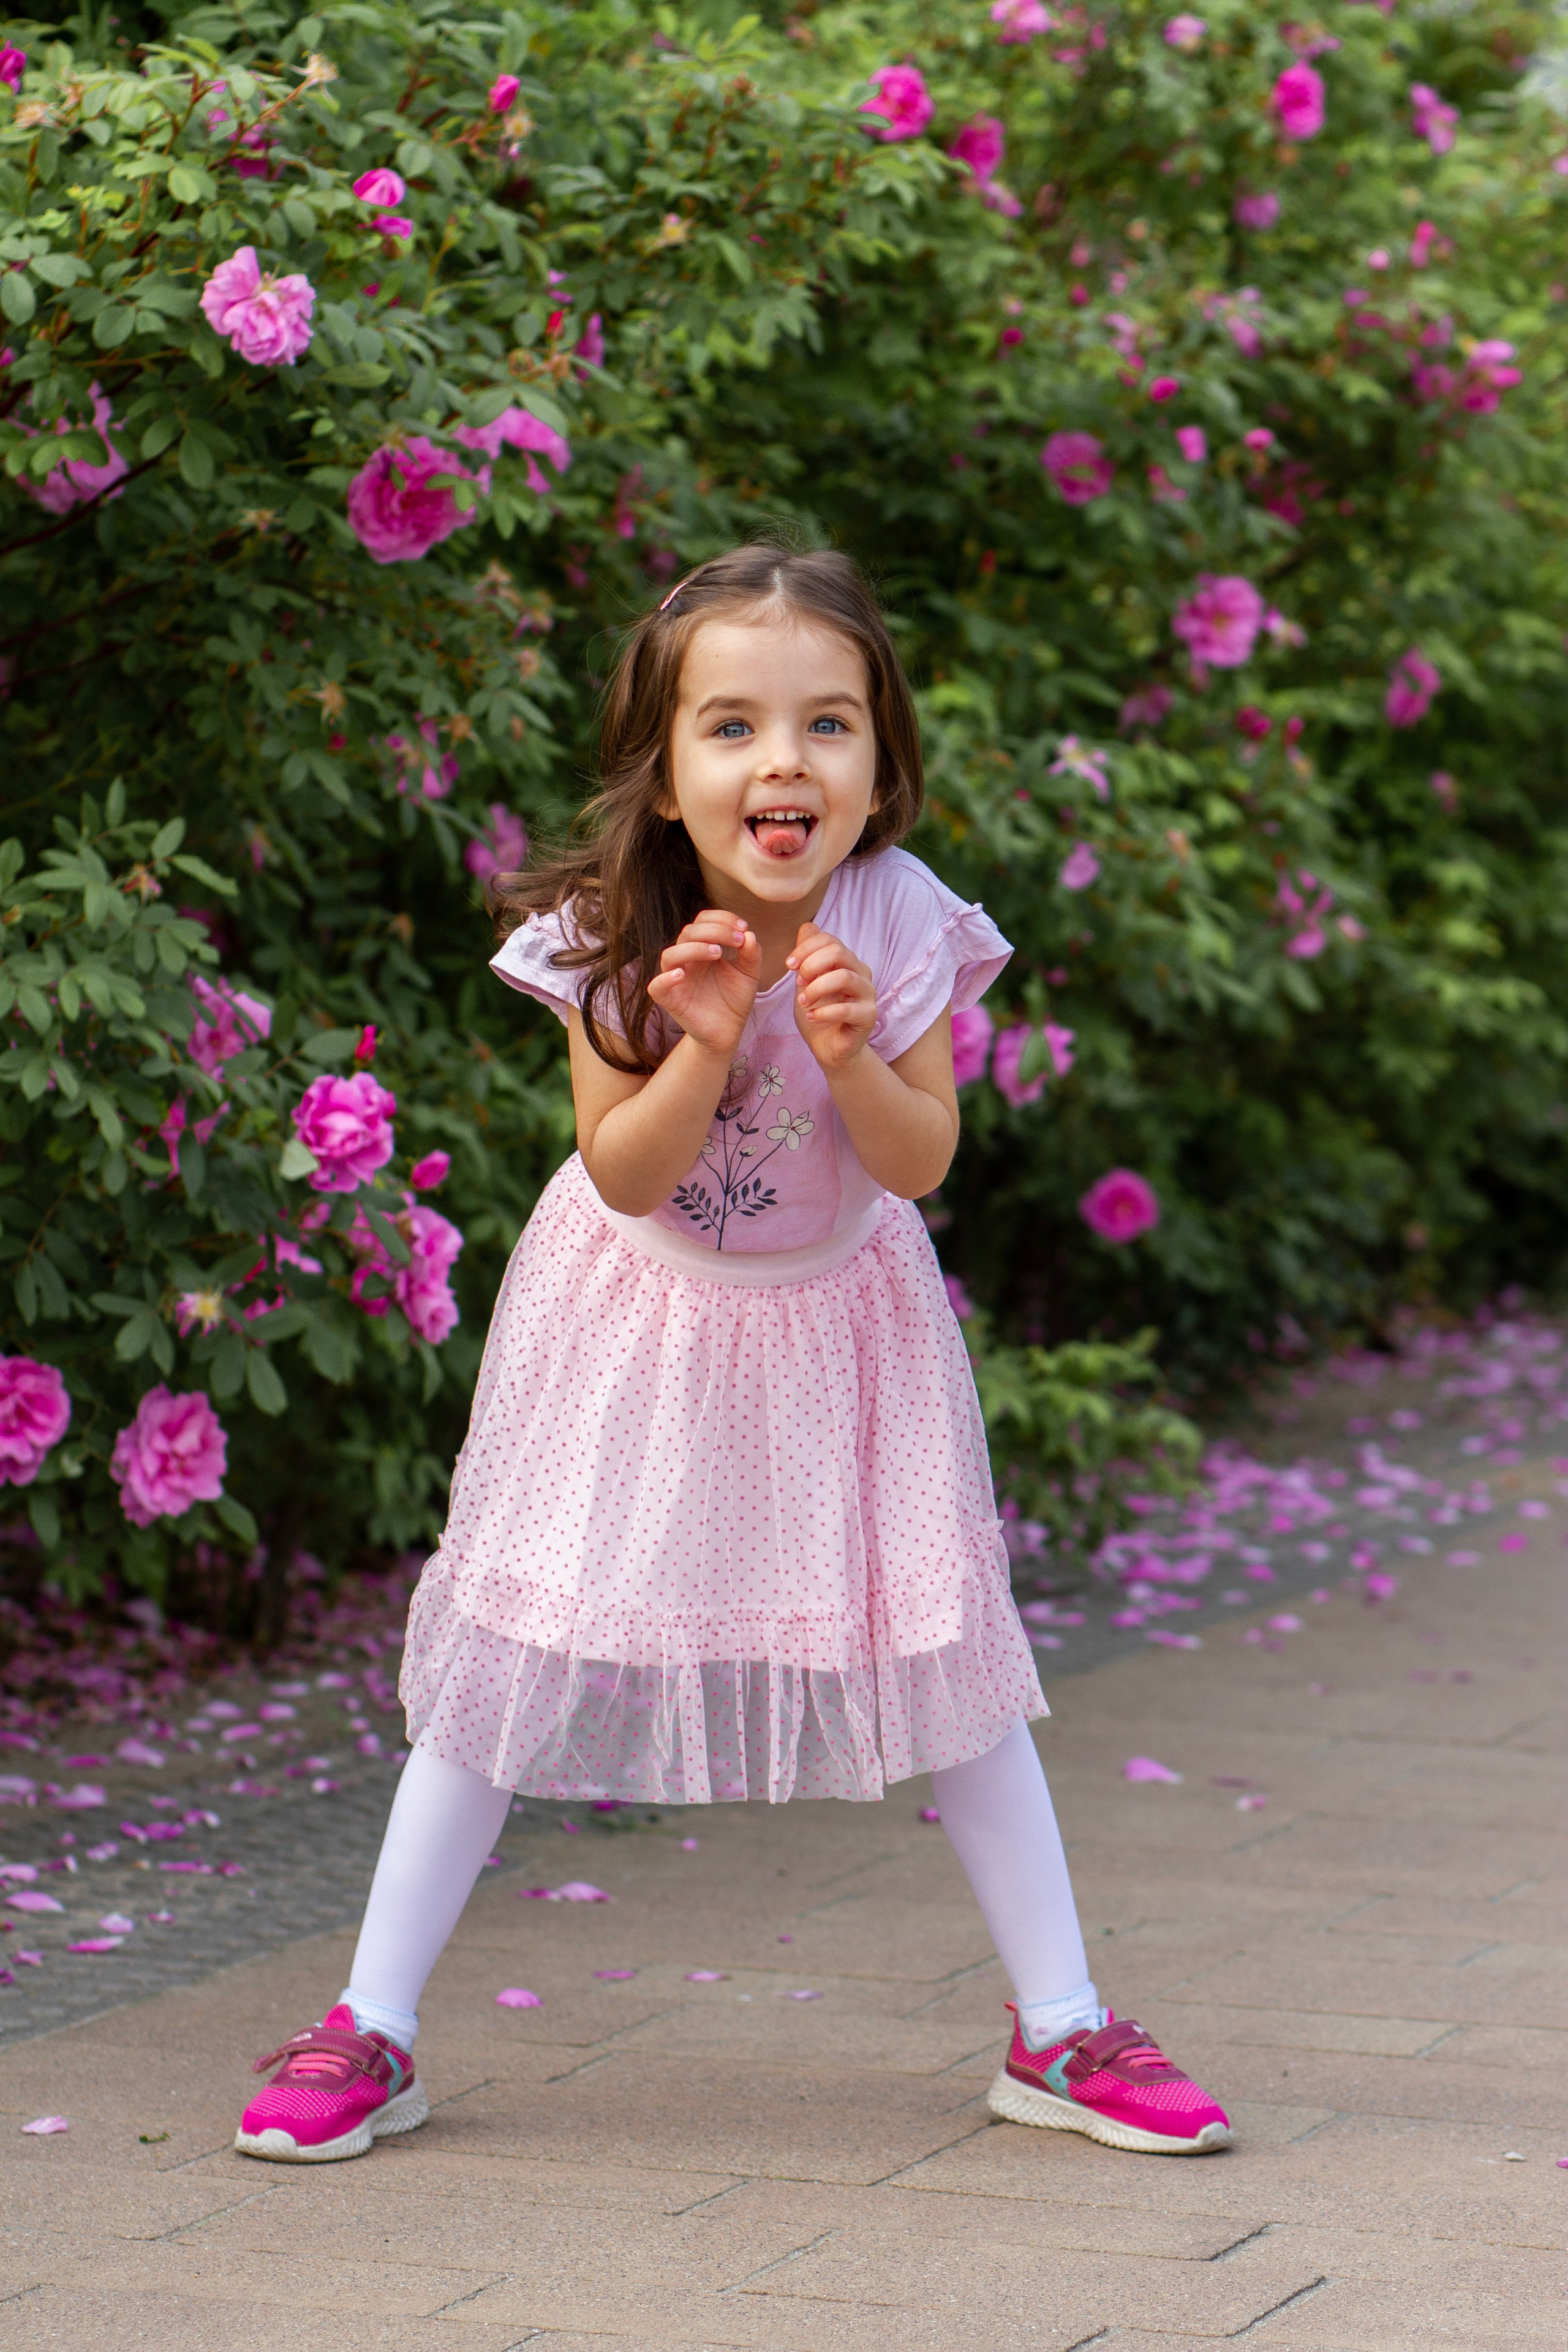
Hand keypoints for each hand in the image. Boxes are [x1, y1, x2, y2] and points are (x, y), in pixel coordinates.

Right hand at [645, 909, 759, 1058]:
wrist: (729, 1031)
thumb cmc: (735, 999)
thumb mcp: (749, 974)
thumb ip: (751, 954)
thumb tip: (749, 934)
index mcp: (703, 948)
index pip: (703, 921)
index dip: (721, 918)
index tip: (743, 927)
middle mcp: (688, 960)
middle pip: (688, 932)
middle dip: (714, 931)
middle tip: (737, 940)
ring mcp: (677, 979)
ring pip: (670, 955)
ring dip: (693, 948)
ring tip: (717, 953)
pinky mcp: (670, 1000)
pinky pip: (656, 986)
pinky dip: (665, 979)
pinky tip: (683, 975)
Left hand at [788, 922, 876, 1071]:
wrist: (830, 1048)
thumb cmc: (819, 1013)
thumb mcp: (807, 982)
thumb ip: (808, 957)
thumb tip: (807, 926)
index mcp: (847, 961)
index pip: (830, 940)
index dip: (806, 948)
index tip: (788, 965)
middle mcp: (861, 973)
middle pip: (839, 952)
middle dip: (811, 965)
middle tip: (797, 983)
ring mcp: (868, 994)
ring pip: (844, 977)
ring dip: (816, 989)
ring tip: (803, 1002)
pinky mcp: (868, 1017)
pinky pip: (846, 1009)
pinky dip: (823, 1012)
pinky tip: (811, 1017)